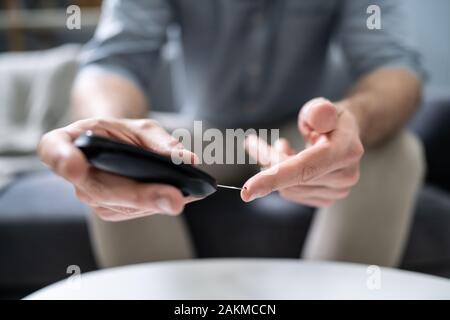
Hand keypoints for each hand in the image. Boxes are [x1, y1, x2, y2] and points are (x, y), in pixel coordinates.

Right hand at [38, 118, 199, 220]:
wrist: (117, 146)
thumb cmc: (122, 133)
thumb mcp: (140, 127)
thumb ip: (160, 141)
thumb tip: (185, 159)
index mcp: (68, 141)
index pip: (54, 150)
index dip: (63, 159)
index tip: (76, 167)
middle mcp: (74, 173)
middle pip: (101, 190)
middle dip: (140, 196)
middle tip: (173, 198)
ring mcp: (91, 196)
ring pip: (123, 206)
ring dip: (155, 203)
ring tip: (185, 195)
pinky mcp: (109, 210)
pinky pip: (134, 211)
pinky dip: (158, 204)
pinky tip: (179, 197)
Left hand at [241, 97, 363, 206]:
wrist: (346, 135)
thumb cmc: (328, 118)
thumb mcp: (322, 106)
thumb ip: (318, 110)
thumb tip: (318, 117)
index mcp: (346, 150)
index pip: (306, 168)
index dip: (275, 178)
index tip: (246, 191)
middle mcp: (345, 176)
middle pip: (291, 177)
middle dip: (269, 159)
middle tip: (254, 142)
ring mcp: (337, 191)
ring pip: (287, 188)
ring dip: (273, 169)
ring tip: (283, 146)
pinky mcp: (326, 199)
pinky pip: (291, 193)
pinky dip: (280, 179)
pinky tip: (289, 163)